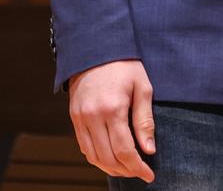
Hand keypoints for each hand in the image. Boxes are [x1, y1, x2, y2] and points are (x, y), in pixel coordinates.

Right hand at [68, 59, 155, 180]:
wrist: (96, 47)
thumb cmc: (124, 64)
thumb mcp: (142, 87)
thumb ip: (144, 121)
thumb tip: (149, 149)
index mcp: (113, 108)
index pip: (125, 150)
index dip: (137, 167)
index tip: (149, 175)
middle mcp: (93, 116)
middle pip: (108, 158)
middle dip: (126, 170)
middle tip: (140, 172)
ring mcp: (80, 118)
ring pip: (93, 156)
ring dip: (110, 168)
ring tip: (127, 169)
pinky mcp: (74, 117)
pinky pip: (83, 146)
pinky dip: (96, 157)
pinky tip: (110, 158)